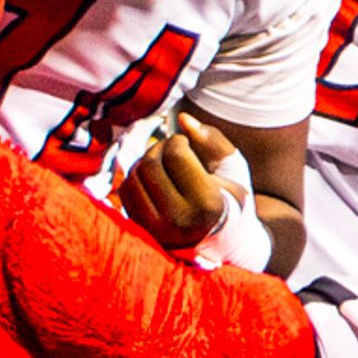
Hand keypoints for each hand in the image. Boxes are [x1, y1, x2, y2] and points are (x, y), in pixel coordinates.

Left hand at [115, 114, 242, 253]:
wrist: (223, 239)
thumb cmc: (230, 196)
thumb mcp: (232, 167)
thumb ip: (212, 140)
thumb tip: (182, 118)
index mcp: (208, 203)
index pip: (175, 153)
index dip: (178, 140)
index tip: (187, 145)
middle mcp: (180, 220)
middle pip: (150, 163)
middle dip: (159, 148)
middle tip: (172, 151)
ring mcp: (157, 229)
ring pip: (133, 176)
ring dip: (145, 162)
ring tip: (163, 165)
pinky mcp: (142, 231)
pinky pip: (125, 192)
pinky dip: (135, 178)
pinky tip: (153, 180)